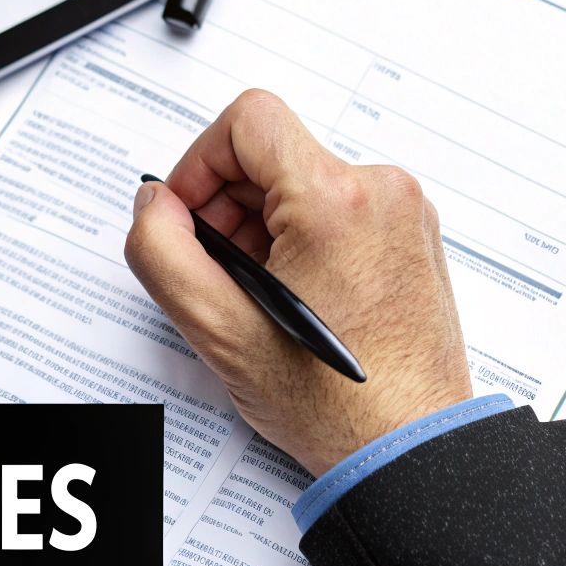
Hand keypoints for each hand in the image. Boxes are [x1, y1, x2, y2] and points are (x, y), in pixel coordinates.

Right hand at [124, 90, 470, 476]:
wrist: (408, 445)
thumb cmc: (335, 402)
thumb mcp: (218, 329)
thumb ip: (162, 251)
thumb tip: (154, 205)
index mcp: (336, 201)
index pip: (248, 120)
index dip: (199, 162)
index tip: (189, 213)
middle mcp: (381, 192)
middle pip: (272, 152)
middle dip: (227, 204)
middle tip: (218, 270)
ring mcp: (403, 213)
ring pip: (301, 182)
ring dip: (261, 226)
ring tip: (257, 294)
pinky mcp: (410, 234)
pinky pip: (336, 206)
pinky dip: (300, 238)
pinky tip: (292, 295)